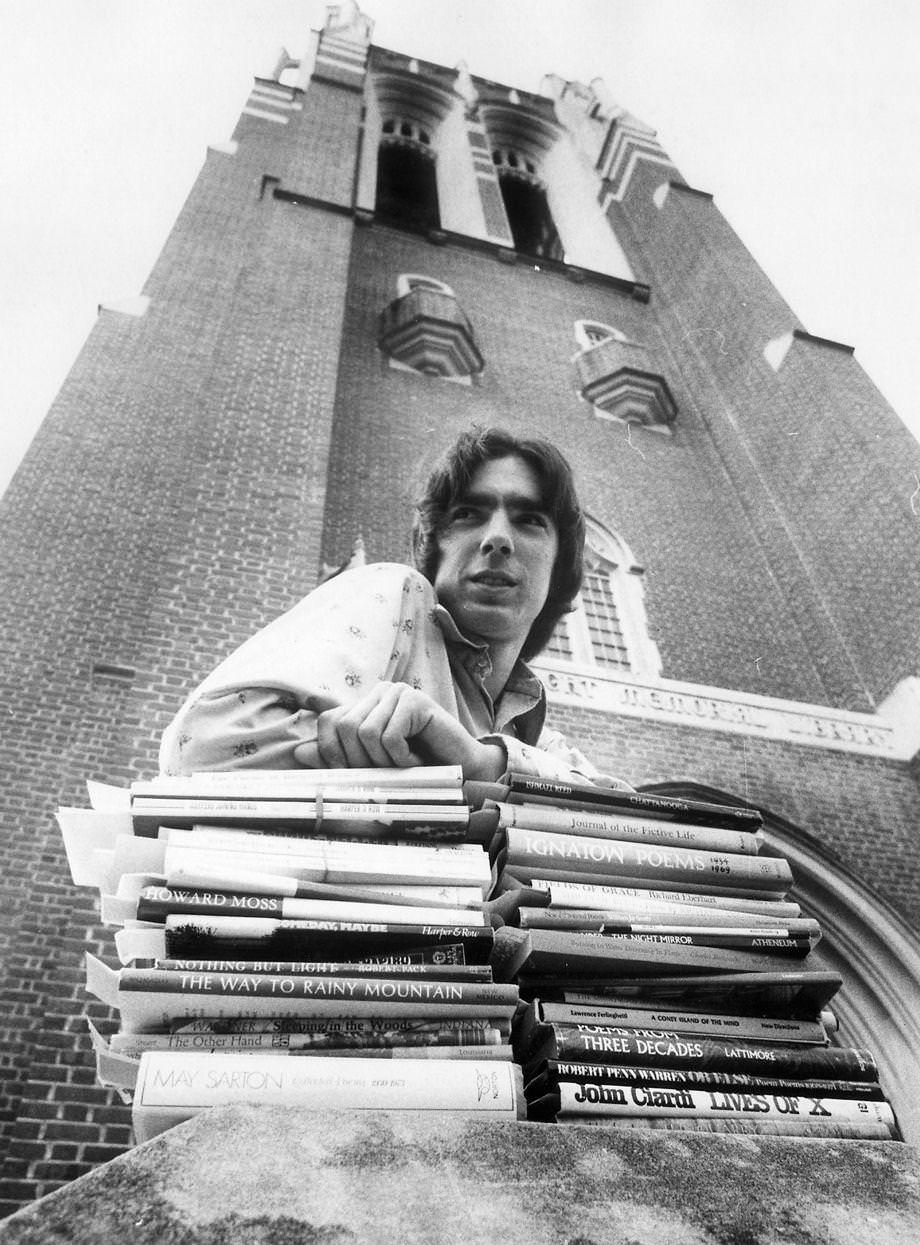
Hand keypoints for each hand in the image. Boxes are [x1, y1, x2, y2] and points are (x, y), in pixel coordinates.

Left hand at [292, 683, 505, 779]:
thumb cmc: (415, 772)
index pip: (328, 722)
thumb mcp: (370, 767)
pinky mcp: (416, 700)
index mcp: (364, 705)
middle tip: (387, 772)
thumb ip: (337, 759)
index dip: (334, 753)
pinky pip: (389, 735)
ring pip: (365, 732)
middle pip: (345, 728)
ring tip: (405, 766)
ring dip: (384, 762)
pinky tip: (417, 761)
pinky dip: (401, 758)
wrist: (461, 775)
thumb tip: (298, 754)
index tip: (357, 773)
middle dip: (362, 761)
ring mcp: (398, 693)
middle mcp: (378, 693)